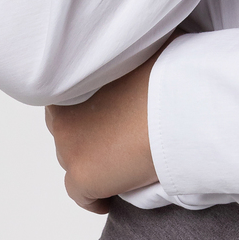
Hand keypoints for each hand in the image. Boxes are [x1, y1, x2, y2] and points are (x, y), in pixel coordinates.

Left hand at [45, 54, 159, 213]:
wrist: (175, 112)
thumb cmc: (167, 75)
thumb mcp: (148, 48)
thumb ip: (133, 48)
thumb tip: (143, 41)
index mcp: (72, 83)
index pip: (66, 97)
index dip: (86, 105)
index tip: (106, 111)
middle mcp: (62, 115)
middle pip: (67, 129)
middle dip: (86, 132)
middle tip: (114, 136)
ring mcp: (69, 149)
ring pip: (72, 160)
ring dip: (91, 161)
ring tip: (117, 164)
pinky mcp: (81, 178)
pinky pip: (80, 195)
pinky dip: (93, 198)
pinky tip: (108, 198)